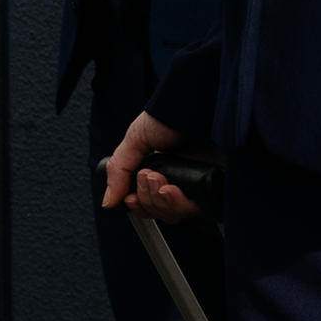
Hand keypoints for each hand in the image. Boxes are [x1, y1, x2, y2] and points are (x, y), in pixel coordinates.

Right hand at [97, 107, 199, 222]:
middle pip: (159, 212)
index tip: (131, 197)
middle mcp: (179, 179)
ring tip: (160, 179)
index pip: (147, 203)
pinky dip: (180, 204)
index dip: (138, 205)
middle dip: (148, 198)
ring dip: (160, 201)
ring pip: (174, 214)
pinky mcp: (212, 187)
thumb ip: (119, 171)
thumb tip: (108, 202)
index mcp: (160, 169)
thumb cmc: (170, 115)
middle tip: (149, 176)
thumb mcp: (136, 138)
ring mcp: (196, 184)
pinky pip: (195, 210)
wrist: (196, 106)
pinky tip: (175, 189)